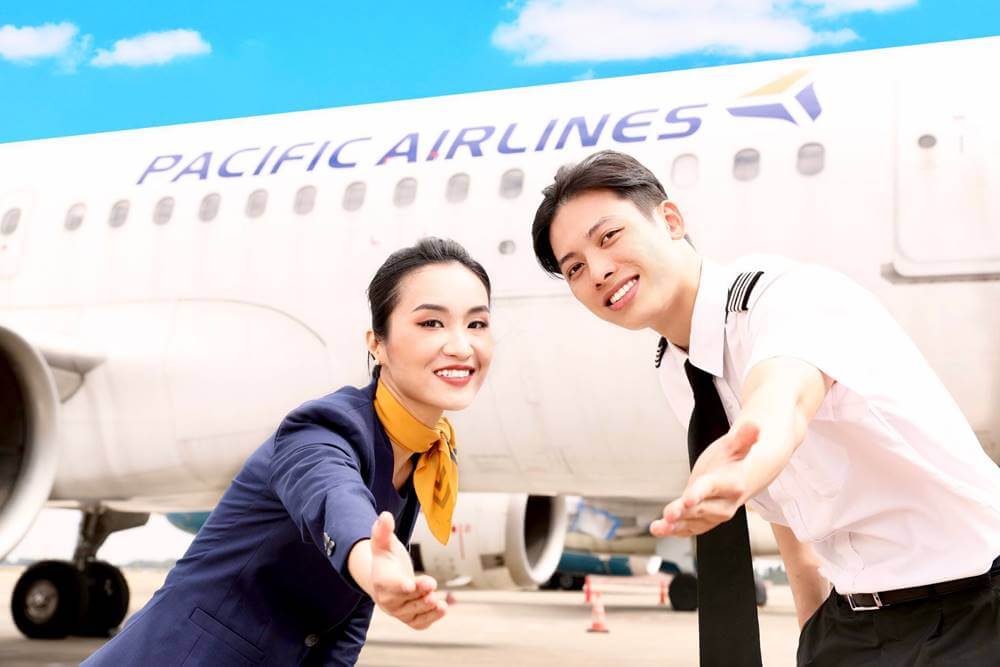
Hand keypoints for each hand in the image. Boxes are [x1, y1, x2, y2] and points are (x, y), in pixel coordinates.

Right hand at [370, 512, 447, 629]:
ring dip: (428, 609)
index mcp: (382, 581)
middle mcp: (388, 601)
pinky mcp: (410, 619)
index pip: (392, 586)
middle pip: (406, 601)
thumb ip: (383, 531)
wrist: (384, 579)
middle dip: (420, 594)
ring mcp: (399, 612)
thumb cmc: (385, 559)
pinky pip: (420, 623)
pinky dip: (431, 619)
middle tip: (432, 586)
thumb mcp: (383, 543)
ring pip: (414, 614)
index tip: (410, 585)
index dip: (401, 587)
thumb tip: (385, 516)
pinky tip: (443, 608)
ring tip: (441, 603)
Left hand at [650, 422, 758, 537]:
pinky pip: (689, 529)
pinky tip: (658, 530)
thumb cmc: (734, 458)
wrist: (743, 475)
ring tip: (658, 527)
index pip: (712, 488)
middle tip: (668, 515)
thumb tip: (754, 425)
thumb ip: (743, 437)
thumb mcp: (736, 445)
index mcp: (731, 484)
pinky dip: (674, 531)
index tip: (687, 498)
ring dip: (675, 526)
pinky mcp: (704, 521)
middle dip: (684, 512)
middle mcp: (725, 504)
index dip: (699, 493)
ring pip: (693, 522)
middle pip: (701, 508)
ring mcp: (714, 515)